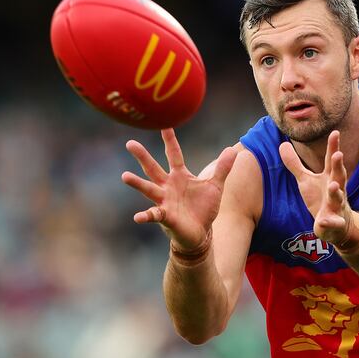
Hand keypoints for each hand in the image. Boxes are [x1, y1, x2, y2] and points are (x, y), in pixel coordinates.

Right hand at [121, 129, 236, 250]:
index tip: (165, 124)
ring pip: (149, 189)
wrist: (200, 232)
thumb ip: (223, 168)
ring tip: (125, 176)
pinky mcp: (166, 217)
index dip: (170, 141)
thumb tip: (234, 150)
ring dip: (137, 183)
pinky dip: (146, 216)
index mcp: (180, 176)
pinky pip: (154, 215)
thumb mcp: (215, 186)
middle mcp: (168, 186)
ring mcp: (165, 201)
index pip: (174, 155)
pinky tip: (138, 217)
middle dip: (143, 156)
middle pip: (153, 168)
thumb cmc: (204, 208)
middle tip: (130, 143)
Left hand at [279, 130, 353, 244]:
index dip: (333, 147)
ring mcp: (336, 206)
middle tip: (337, 154)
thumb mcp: (306, 180)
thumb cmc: (321, 198)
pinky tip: (323, 221)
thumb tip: (282, 144)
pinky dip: (330, 222)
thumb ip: (295, 165)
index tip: (335, 133)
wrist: (337, 225)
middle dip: (338, 165)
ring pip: (338, 198)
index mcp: (329, 177)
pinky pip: (334, 222)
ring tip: (332, 185)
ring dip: (335, 192)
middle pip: (339, 175)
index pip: (330, 160)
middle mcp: (336, 189)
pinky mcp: (334, 222)